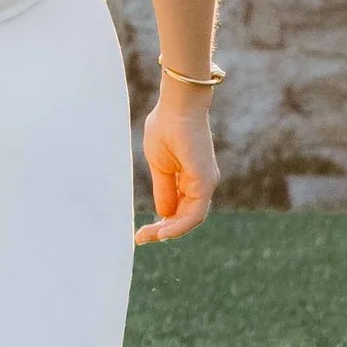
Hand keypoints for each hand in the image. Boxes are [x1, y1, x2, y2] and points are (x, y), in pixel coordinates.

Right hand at [135, 86, 217, 245]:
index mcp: (191, 178)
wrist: (177, 107)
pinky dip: (179, 225)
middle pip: (185, 217)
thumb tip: (163, 213)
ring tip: (148, 236)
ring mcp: (205, 183)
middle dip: (163, 230)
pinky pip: (194, 213)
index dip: (161, 223)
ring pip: (190, 218)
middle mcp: (201, 183)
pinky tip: (162, 231)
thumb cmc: (166, 128)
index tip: (141, 233)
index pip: (179, 209)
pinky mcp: (205, 182)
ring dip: (169, 231)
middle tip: (141, 238)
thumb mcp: (160, 166)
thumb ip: (164, 189)